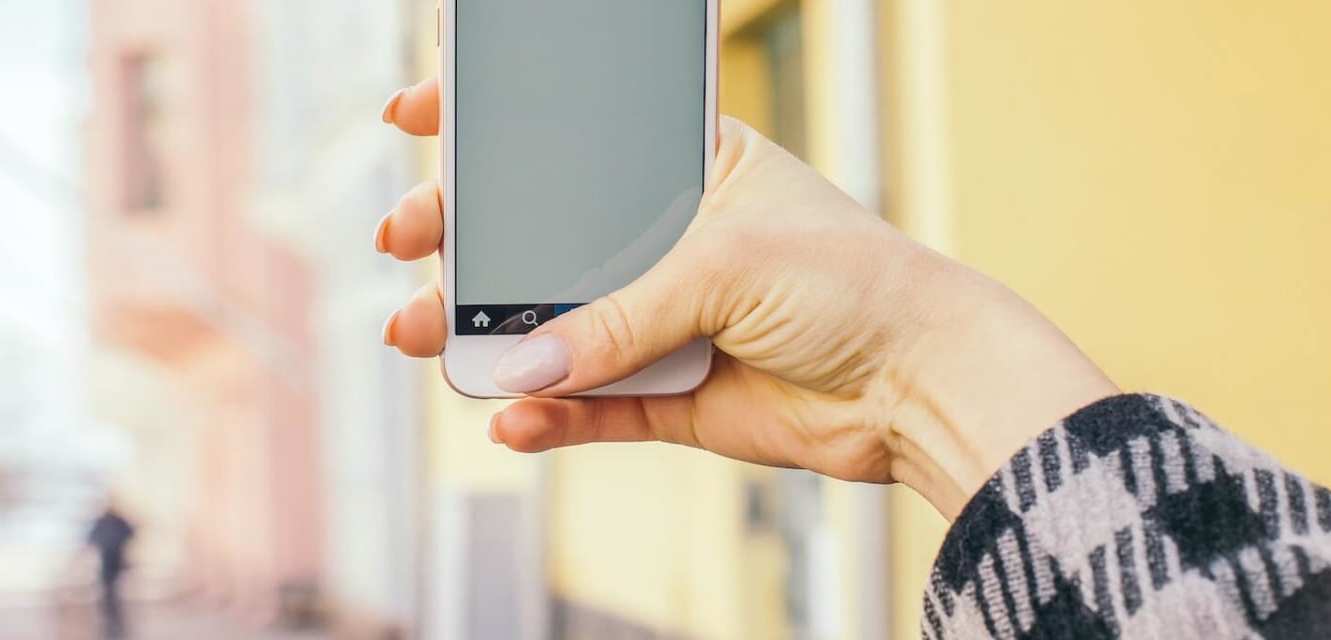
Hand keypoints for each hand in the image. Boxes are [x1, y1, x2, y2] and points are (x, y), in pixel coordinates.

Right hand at [376, 78, 1117, 517]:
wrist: (919, 382)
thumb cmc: (853, 282)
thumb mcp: (725, 266)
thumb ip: (619, 316)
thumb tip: (526, 361)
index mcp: (691, 169)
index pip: (576, 139)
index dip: (499, 128)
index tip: (422, 114)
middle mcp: (673, 242)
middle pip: (547, 238)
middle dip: (468, 240)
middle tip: (412, 243)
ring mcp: (671, 321)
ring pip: (558, 329)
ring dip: (491, 336)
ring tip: (427, 338)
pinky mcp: (677, 397)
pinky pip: (594, 406)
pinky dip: (550, 414)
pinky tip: (512, 415)